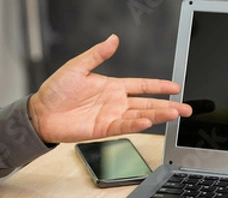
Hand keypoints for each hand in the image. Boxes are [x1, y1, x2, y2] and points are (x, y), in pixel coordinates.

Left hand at [28, 34, 192, 142]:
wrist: (41, 113)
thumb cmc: (56, 90)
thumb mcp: (77, 66)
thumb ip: (98, 54)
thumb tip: (114, 39)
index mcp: (113, 86)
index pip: (143, 85)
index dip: (159, 86)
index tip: (176, 87)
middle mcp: (116, 102)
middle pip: (148, 103)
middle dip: (168, 105)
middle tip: (186, 108)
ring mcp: (112, 116)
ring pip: (141, 115)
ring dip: (159, 115)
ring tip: (175, 114)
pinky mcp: (104, 129)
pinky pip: (125, 126)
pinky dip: (137, 124)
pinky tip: (148, 121)